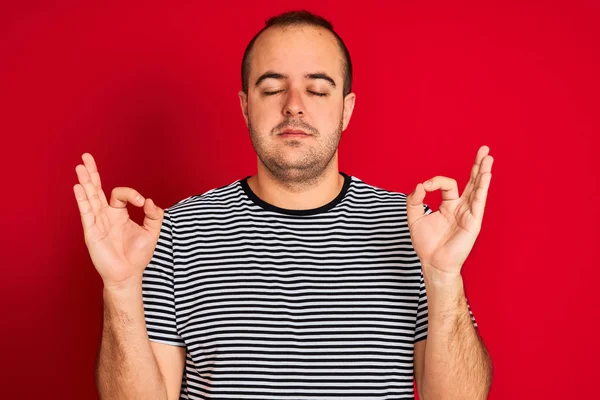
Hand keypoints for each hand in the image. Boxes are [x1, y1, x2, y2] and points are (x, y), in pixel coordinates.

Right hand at [73, 153, 163, 288]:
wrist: (128, 275)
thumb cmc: (138, 256)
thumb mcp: (152, 232)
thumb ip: (154, 215)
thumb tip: (149, 201)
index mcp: (119, 214)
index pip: (120, 194)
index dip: (131, 193)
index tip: (142, 203)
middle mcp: (106, 215)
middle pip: (97, 189)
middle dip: (93, 173)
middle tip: (86, 157)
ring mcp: (97, 222)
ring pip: (90, 197)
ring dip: (85, 181)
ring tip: (80, 166)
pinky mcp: (92, 232)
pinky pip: (86, 212)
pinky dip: (83, 199)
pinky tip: (78, 186)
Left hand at [406, 145, 493, 278]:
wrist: (433, 263)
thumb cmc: (426, 244)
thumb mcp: (413, 218)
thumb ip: (414, 200)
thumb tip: (419, 185)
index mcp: (449, 205)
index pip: (447, 184)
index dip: (435, 181)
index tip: (423, 187)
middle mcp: (461, 207)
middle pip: (472, 182)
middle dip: (477, 165)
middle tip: (484, 149)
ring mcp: (469, 214)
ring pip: (478, 189)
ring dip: (483, 172)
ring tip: (488, 156)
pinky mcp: (473, 222)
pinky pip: (479, 202)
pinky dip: (482, 188)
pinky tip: (486, 175)